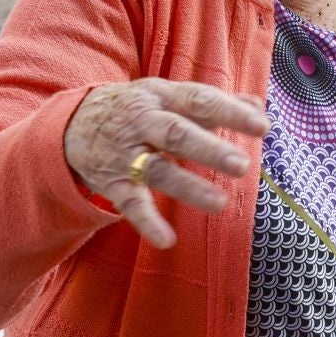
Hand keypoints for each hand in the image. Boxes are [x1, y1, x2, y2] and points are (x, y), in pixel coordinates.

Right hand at [64, 78, 268, 249]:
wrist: (72, 123)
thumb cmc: (139, 109)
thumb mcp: (170, 96)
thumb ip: (213, 103)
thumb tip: (258, 104)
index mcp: (162, 96)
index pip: (199, 100)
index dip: (230, 112)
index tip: (262, 127)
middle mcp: (142, 122)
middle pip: (176, 134)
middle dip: (209, 149)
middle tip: (242, 165)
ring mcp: (125, 153)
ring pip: (157, 170)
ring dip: (189, 187)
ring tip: (221, 204)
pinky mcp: (113, 182)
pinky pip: (130, 204)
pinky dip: (147, 222)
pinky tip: (167, 240)